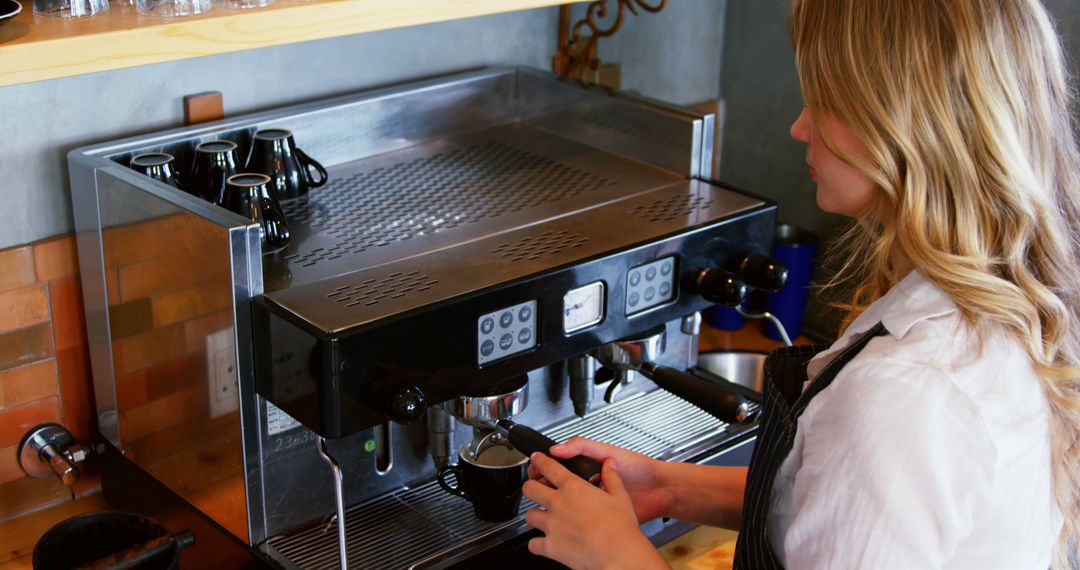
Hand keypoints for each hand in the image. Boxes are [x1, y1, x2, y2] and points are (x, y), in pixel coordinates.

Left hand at [523, 453, 668, 569]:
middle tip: (534, 489)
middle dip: (530, 487)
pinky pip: (533, 544)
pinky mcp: (550, 546)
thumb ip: (612, 477)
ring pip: (529, 515)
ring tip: (542, 518)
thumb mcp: (620, 497)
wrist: (617, 554)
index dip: (539, 460)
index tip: (536, 459)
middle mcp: (558, 504)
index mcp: (574, 488)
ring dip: (534, 515)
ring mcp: (552, 525)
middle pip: (530, 488)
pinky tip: (543, 543)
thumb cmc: (620, 529)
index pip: (548, 467)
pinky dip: (537, 544)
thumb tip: (610, 465)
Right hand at [528, 437, 670, 522]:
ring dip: (556, 507)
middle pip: (557, 488)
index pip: (558, 467)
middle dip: (545, 489)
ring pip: (566, 506)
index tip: (533, 470)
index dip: (543, 469)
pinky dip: (573, 522)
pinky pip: (581, 521)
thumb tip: (557, 448)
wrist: (659, 491)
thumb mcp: (608, 451)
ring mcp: (592, 503)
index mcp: (587, 468)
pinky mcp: (600, 519)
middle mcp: (587, 486)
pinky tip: (567, 522)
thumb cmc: (639, 469)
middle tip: (536, 491)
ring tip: (549, 506)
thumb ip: (582, 446)